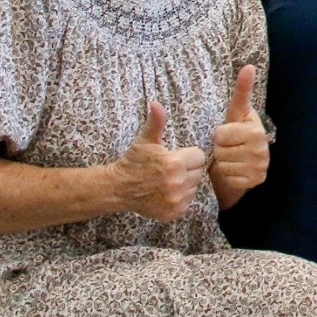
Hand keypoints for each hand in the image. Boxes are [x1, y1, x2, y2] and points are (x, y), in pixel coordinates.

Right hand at [114, 101, 207, 221]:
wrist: (117, 188)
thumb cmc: (133, 161)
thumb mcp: (145, 140)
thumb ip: (156, 122)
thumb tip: (156, 103)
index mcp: (174, 164)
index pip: (199, 157)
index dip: (188, 155)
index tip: (176, 156)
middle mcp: (176, 184)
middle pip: (198, 172)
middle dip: (188, 169)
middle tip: (171, 168)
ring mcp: (175, 201)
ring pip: (194, 187)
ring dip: (186, 183)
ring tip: (168, 180)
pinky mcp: (173, 213)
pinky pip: (188, 202)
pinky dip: (181, 197)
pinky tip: (167, 192)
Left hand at [210, 65, 268, 194]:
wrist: (246, 160)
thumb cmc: (237, 132)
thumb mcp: (237, 112)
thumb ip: (242, 90)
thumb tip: (249, 66)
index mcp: (256, 130)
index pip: (221, 134)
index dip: (220, 134)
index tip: (228, 134)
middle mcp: (262, 149)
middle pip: (220, 150)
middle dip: (220, 149)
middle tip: (229, 147)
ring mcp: (260, 167)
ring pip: (223, 166)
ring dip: (223, 163)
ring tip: (231, 158)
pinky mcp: (255, 181)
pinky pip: (229, 178)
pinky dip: (229, 176)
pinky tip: (236, 170)